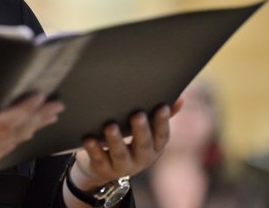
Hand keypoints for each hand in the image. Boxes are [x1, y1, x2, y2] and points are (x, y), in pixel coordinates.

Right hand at [0, 84, 63, 200]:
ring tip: (50, 115)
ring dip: (34, 127)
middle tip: (56, 105)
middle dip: (38, 117)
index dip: (23, 110)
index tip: (38, 97)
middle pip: (16, 132)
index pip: (3, 123)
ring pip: (14, 142)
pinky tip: (29, 132)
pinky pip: (6, 150)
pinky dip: (21, 138)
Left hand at [67, 99, 183, 196]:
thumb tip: (180, 99)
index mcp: (153, 148)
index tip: (162, 107)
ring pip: (120, 154)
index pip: (162, 136)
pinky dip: (93, 149)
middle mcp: (141, 159)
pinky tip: (88, 138)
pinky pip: (98, 159)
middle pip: (142, 145)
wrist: (100, 168)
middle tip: (137, 114)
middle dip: (140, 130)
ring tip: (110, 125)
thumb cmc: (126, 142)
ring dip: (115, 140)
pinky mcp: (103, 169)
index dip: (163, 122)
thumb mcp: (144, 133)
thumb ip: (160, 118)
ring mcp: (122, 166)